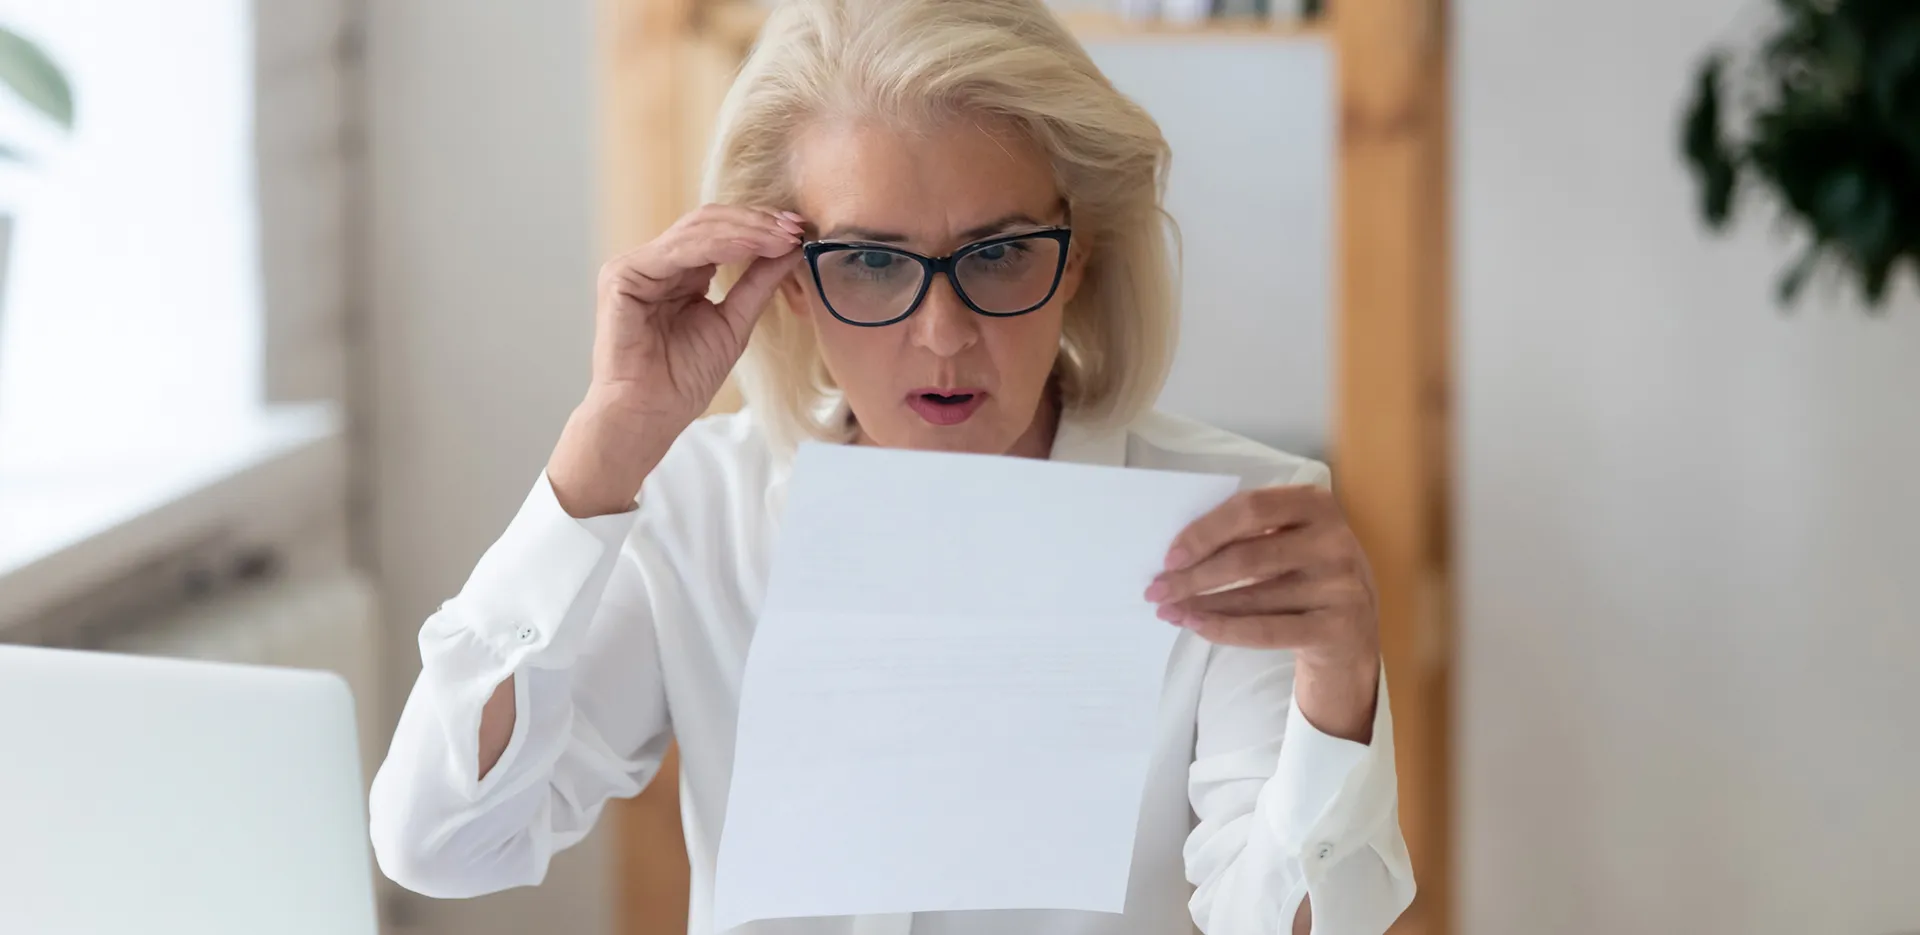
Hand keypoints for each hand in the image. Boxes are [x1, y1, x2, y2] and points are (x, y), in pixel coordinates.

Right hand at [548, 204, 806, 515]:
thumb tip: (792, 248)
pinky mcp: (622, 276)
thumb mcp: (734, 322)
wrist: (649, 415)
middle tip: (795, 226)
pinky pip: (678, 250)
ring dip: (745, 230)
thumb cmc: (684, 379)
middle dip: (756, 221)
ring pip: (696, 229)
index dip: (761, 227)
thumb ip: (758, 283)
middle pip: (708, 221)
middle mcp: (655, 263)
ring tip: (782, 236)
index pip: (720, 233)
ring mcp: (635, 266)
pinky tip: (752, 246)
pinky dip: (720, 244)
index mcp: (678, 272)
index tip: (801, 230)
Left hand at [1145, 483, 1381, 739]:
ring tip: (1168, 609)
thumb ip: (1247, 535)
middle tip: (1157, 589)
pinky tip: (1196, 626)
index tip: (1169, 555)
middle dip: (1193, 574)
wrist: (1352, 634)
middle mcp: (1334, 540)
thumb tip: (1178, 553)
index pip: (1250, 508)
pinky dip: (1225, 629)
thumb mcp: (1288, 541)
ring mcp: (1340, 585)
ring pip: (1252, 596)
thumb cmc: (1305, 576)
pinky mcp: (1336, 627)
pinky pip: (1267, 630)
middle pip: (1246, 555)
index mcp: (1316, 504)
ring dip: (1201, 604)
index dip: (1204, 531)